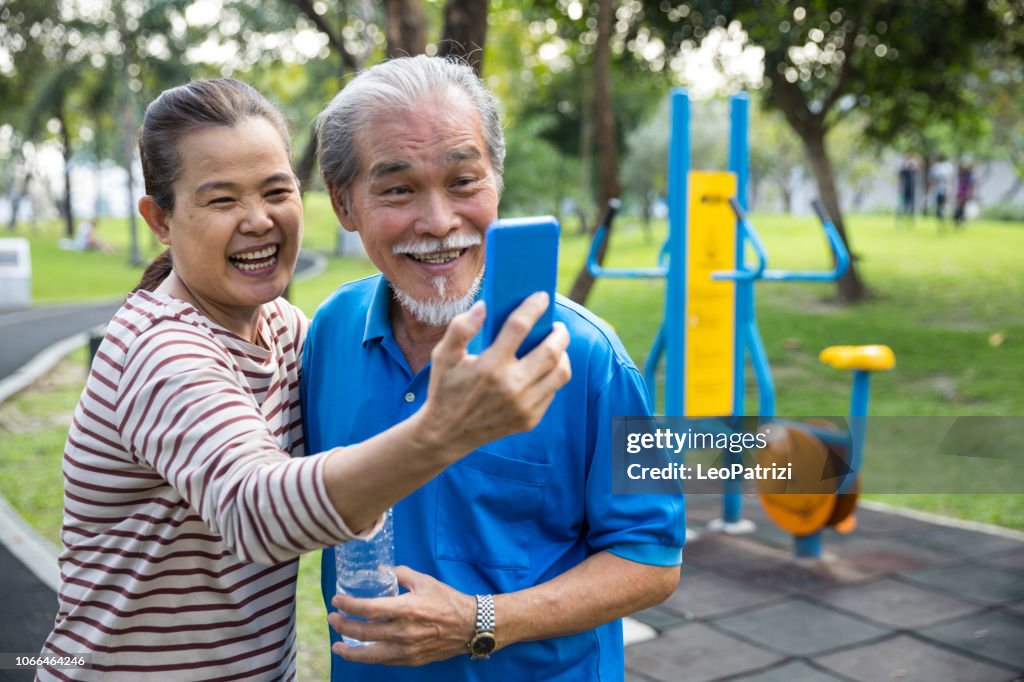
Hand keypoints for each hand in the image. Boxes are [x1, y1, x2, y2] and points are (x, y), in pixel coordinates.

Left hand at [329, 566, 476, 665]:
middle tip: (333, 618)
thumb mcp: (424, 581)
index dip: (348, 605)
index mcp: (406, 608)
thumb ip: (400, 574)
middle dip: (343, 625)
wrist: (470, 625)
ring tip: (337, 646)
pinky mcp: (411, 659)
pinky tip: (362, 651)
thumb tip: (382, 571)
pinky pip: (384, 660)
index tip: (337, 600)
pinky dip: (369, 656)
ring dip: (349, 650)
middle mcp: (403, 631)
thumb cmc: (447, 600)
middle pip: (363, 632)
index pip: (368, 608)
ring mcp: (407, 649)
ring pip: (370, 654)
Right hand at [419, 292, 571, 456]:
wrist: (446, 434)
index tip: (541, 297)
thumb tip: (484, 306)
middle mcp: (511, 387)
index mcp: (490, 367)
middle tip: (556, 325)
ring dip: (562, 355)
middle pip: (552, 351)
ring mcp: (523, 406)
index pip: (519, 327)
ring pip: (560, 373)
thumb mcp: (443, 356)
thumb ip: (461, 328)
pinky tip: (543, 368)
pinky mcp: (529, 419)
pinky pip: (552, 391)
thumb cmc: (446, 388)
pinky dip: (552, 376)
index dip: (534, 307)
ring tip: (555, 346)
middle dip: (560, 333)